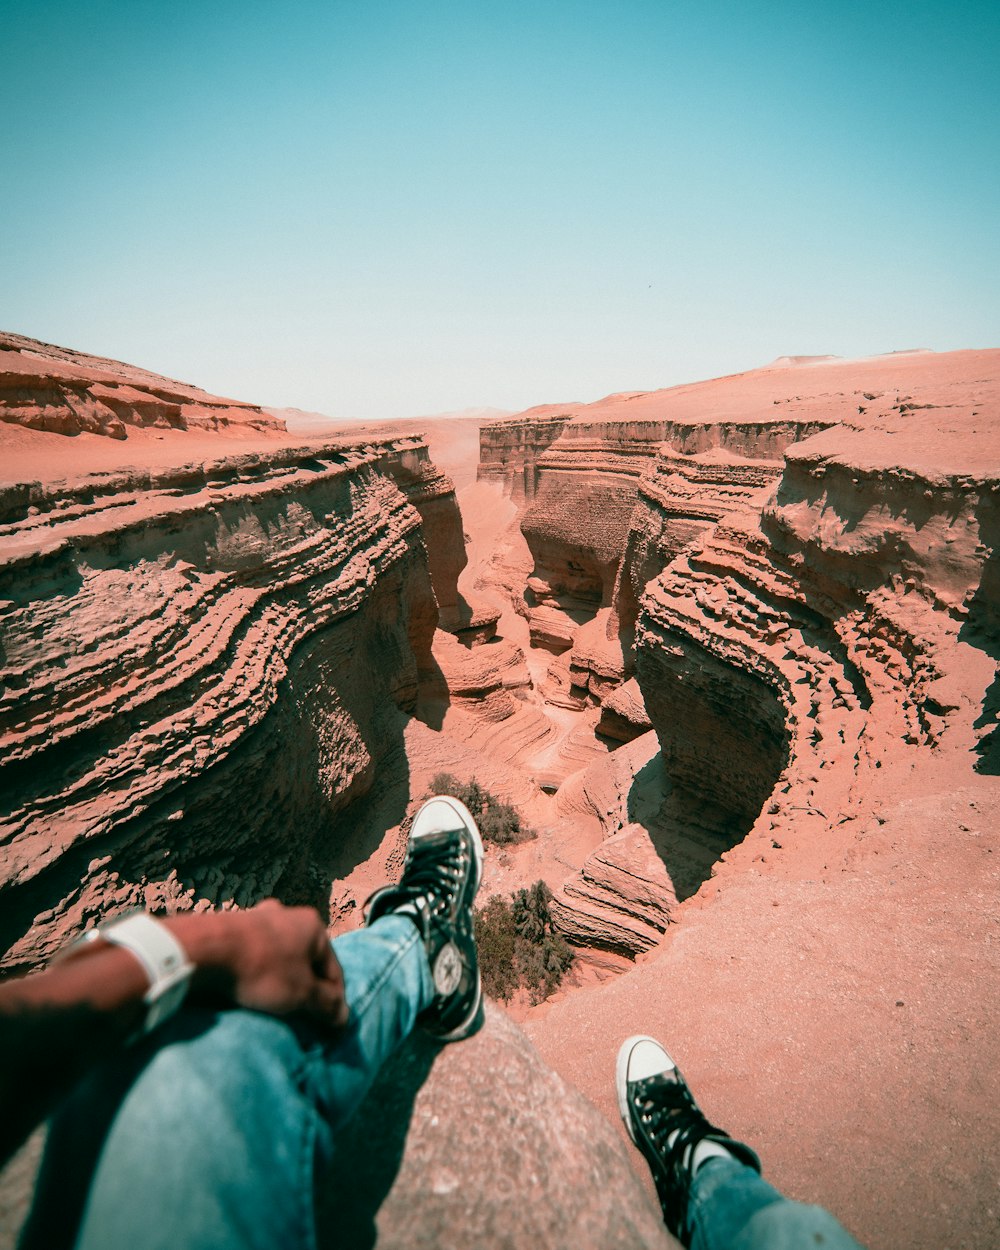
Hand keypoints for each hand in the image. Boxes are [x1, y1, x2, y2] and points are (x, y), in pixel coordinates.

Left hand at [168, 901, 348, 1033]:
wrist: (205, 949)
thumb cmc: (261, 970)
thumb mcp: (301, 994)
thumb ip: (327, 1005)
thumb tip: (345, 1016)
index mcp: (313, 927)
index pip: (334, 971)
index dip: (334, 1002)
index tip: (329, 1028)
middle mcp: (289, 916)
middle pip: (306, 962)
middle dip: (305, 989)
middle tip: (300, 1018)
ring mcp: (260, 919)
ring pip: (280, 958)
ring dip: (280, 981)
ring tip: (273, 1007)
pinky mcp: (233, 927)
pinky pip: (256, 957)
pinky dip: (257, 974)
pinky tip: (250, 990)